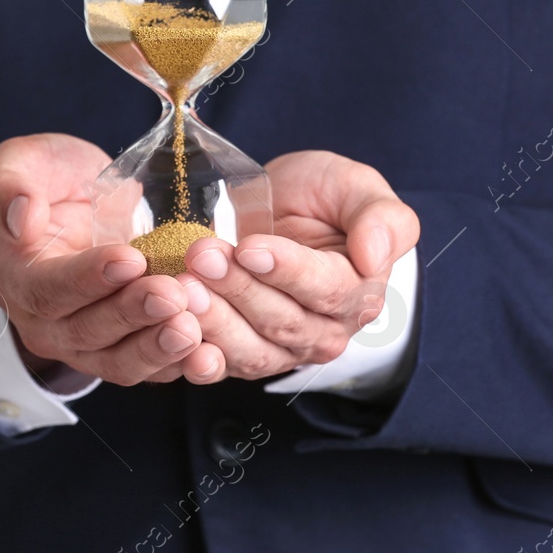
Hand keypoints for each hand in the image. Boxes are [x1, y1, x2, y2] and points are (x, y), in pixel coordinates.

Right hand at [0, 134, 205, 386]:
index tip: (130, 259)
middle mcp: (48, 323)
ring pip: (119, 360)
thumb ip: (6, 188)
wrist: (83, 200)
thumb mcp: (21, 163)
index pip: (48, 289)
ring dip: (158, 348)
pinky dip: (181, 364)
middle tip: (174, 293)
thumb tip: (20, 216)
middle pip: (88, 331)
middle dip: (134, 314)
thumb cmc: (49, 179)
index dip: (88, 279)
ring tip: (193, 328)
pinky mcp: (126, 349)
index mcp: (18, 279)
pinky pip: (151, 367)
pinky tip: (211, 353)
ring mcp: (87, 344)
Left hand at [175, 150, 419, 383]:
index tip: (250, 248)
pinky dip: (195, 353)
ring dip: (213, 321)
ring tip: (181, 286)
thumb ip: (382, 219)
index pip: (326, 290)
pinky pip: (221, 364)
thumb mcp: (358, 188)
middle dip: (238, 288)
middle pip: (282, 321)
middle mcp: (325, 331)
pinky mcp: (244, 355)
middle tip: (200, 256)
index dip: (287, 271)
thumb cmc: (323, 196)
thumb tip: (376, 257)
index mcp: (359, 293)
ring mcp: (283, 350)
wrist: (280, 207)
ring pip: (250, 350)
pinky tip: (170, 330)